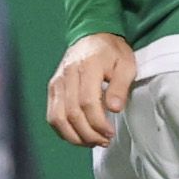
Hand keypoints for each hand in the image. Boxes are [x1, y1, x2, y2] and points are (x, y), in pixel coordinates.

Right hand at [45, 34, 135, 149]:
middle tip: (104, 140)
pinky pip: (52, 115)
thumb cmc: (112, 52)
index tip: (110, 132)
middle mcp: (67, 75)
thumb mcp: (126, 64)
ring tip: (92, 142)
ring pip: (58, 117)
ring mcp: (57, 82)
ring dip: (74, 136)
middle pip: (72, 113)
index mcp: (87, 66)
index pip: (87, 102)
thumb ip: (120, 86)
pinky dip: (63, 130)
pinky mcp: (53, 88)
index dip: (98, 122)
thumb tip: (114, 109)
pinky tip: (78, 135)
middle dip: (88, 133)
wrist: (93, 36)